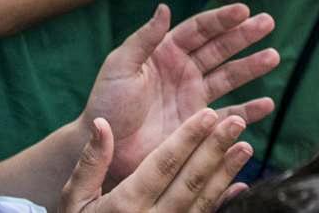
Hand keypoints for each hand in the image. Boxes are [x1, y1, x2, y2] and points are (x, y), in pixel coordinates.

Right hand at [60, 111, 251, 212]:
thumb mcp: (74, 200)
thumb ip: (90, 163)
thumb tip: (102, 123)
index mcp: (126, 205)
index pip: (163, 165)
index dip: (187, 138)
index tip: (208, 115)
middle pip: (190, 181)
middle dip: (215, 149)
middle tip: (237, 123)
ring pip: (204, 201)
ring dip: (226, 172)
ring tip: (245, 147)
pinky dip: (225, 202)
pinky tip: (241, 184)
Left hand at [78, 2, 277, 186]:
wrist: (106, 147)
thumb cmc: (107, 104)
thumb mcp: (120, 67)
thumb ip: (144, 39)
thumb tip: (164, 7)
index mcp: (164, 53)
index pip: (198, 30)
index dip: (221, 19)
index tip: (244, 9)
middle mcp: (183, 72)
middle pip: (220, 48)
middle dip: (244, 35)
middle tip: (268, 22)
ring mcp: (193, 98)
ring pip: (229, 77)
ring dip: (251, 67)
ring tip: (273, 56)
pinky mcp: (199, 125)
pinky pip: (229, 114)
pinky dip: (249, 110)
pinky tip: (267, 104)